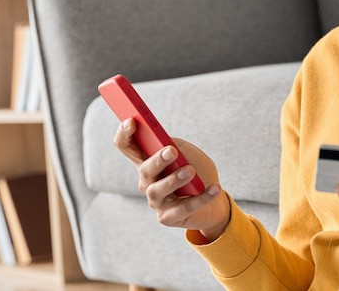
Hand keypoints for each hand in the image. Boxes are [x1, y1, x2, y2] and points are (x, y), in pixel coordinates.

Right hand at [113, 118, 230, 239]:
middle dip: (157, 160)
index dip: (124, 134)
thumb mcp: (188, 153)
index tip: (132, 121)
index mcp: (147, 161)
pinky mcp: (167, 217)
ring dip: (174, 180)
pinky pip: (183, 208)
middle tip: (171, 151)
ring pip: (158, 191)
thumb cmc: (197, 171)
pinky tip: (214, 188)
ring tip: (191, 171)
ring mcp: (156, 201)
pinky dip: (201, 198)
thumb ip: (176, 146)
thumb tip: (167, 144)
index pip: (126, 146)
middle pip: (145, 170)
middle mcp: (147, 181)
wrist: (214, 197)